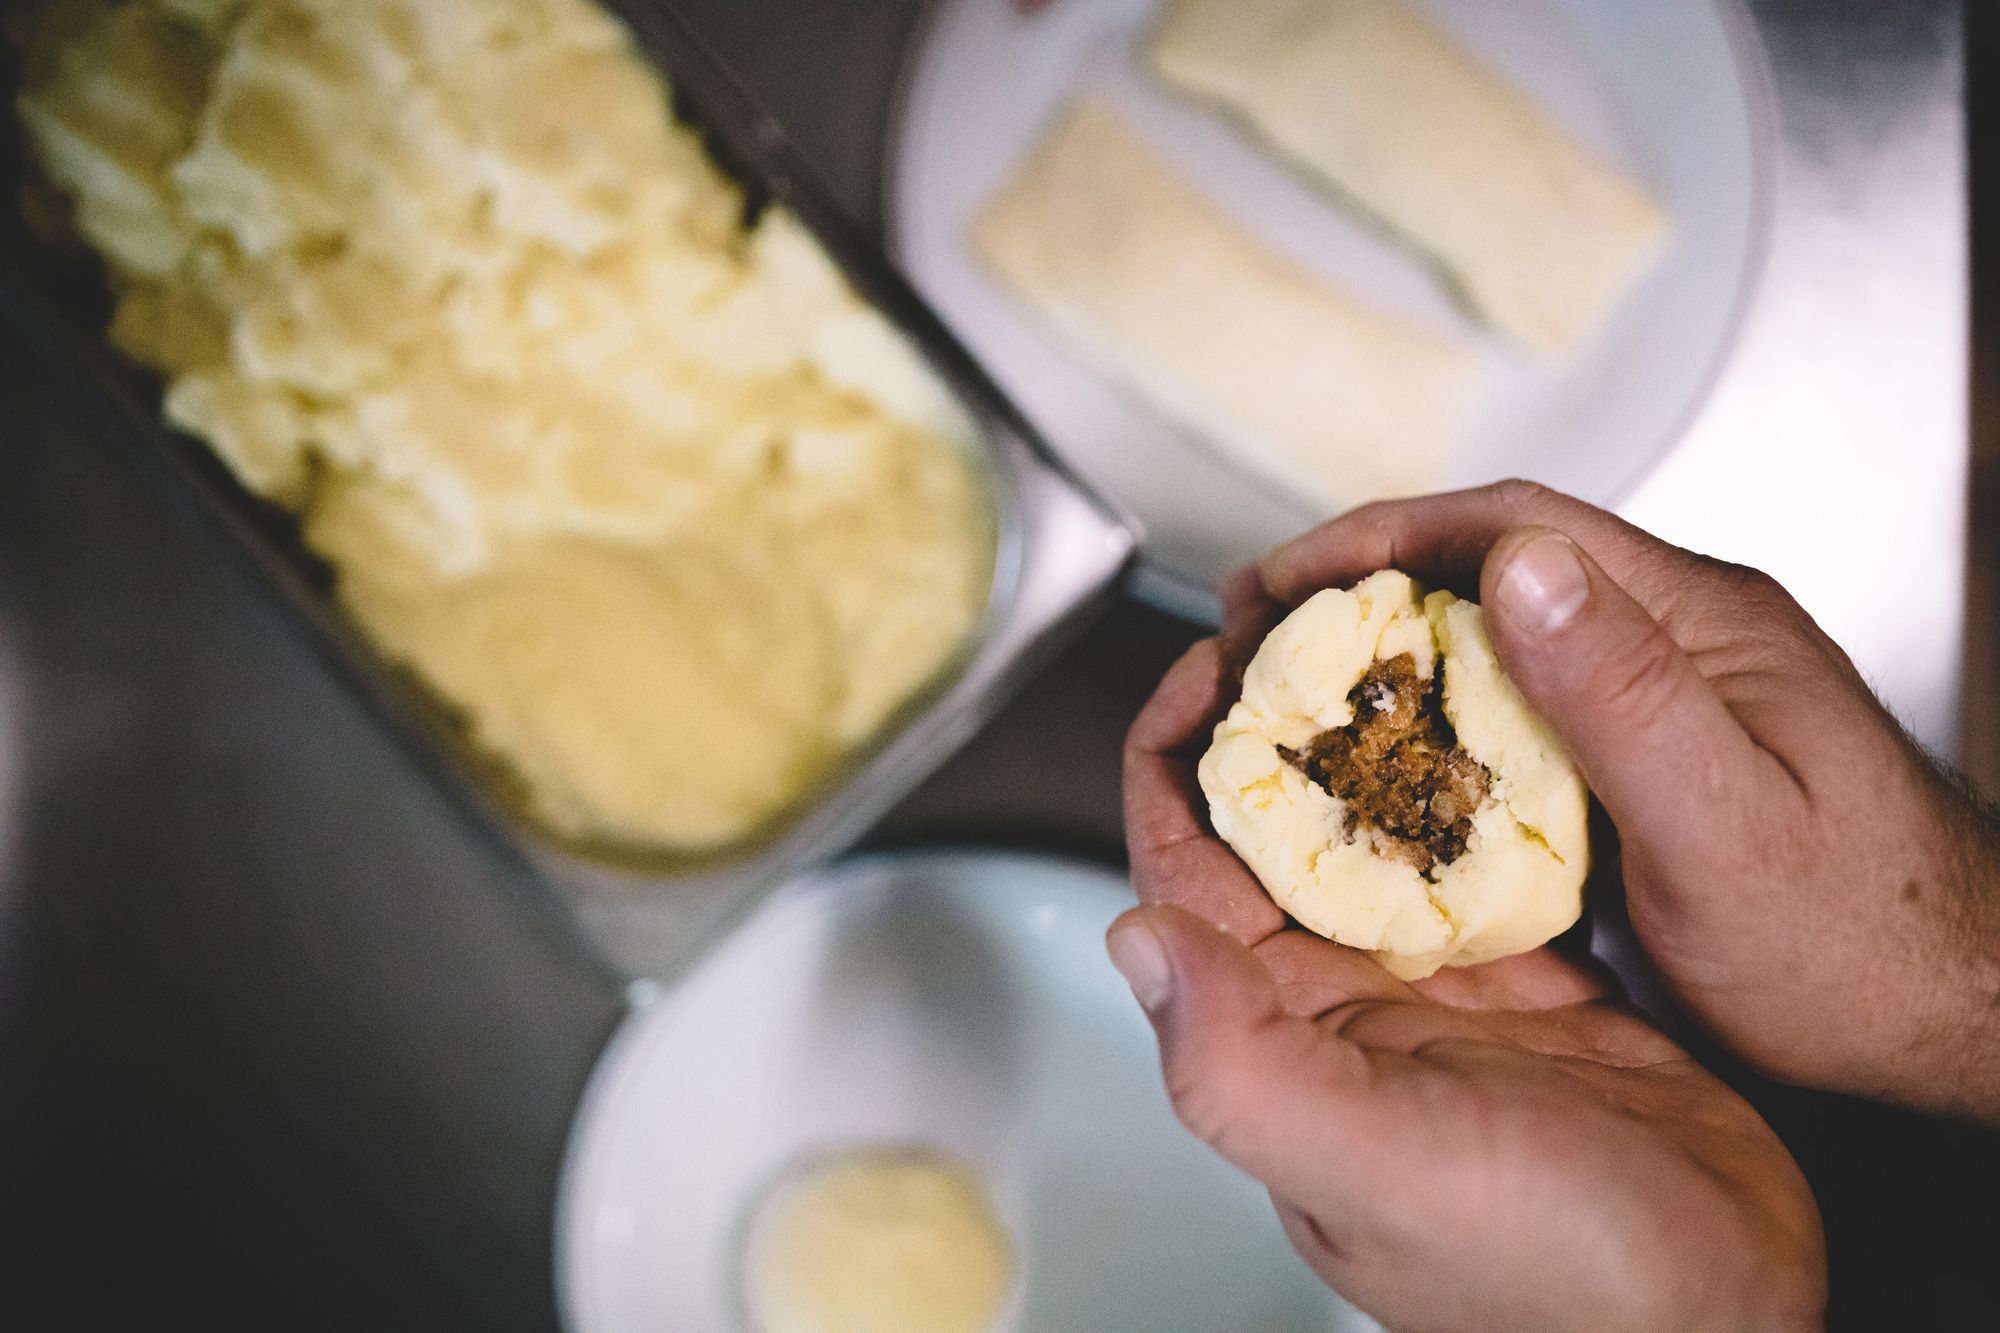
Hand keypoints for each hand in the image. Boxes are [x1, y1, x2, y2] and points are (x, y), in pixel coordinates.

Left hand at [1116, 627, 1825, 1332]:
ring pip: (1374, 832)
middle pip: (1269, 832)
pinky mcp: (1529, 985)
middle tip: (1314, 619)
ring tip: (1398, 642)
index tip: (1209, 660)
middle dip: (1276, 721)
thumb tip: (1135, 939)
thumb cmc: (1554, 1281)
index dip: (1175, 758)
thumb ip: (1239, 1064)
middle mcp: (1338, 1011)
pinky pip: (1475, 857)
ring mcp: (1434, 994)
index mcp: (1276, 1041)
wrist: (1721, 1318)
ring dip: (1374, 740)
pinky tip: (1495, 718)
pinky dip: (1475, 784)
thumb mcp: (1373, 1166)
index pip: (1182, 868)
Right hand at [1245, 481, 1999, 1120]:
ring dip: (1384, 659)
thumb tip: (1519, 565)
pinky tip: (1383, 773)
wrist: (1950, 1019)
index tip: (1281, 579)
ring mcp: (1663, 698)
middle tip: (1253, 644)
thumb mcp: (1729, 825)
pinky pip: (1516, 714)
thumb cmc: (1864, 947)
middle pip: (1489, 572)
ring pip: (1493, 643)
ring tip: (1290, 704)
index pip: (1515, 527)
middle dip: (1358, 593)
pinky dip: (1430, 728)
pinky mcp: (1646, 761)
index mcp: (1700, 623)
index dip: (1378, 537)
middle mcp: (1678, 640)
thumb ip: (1626, 694)